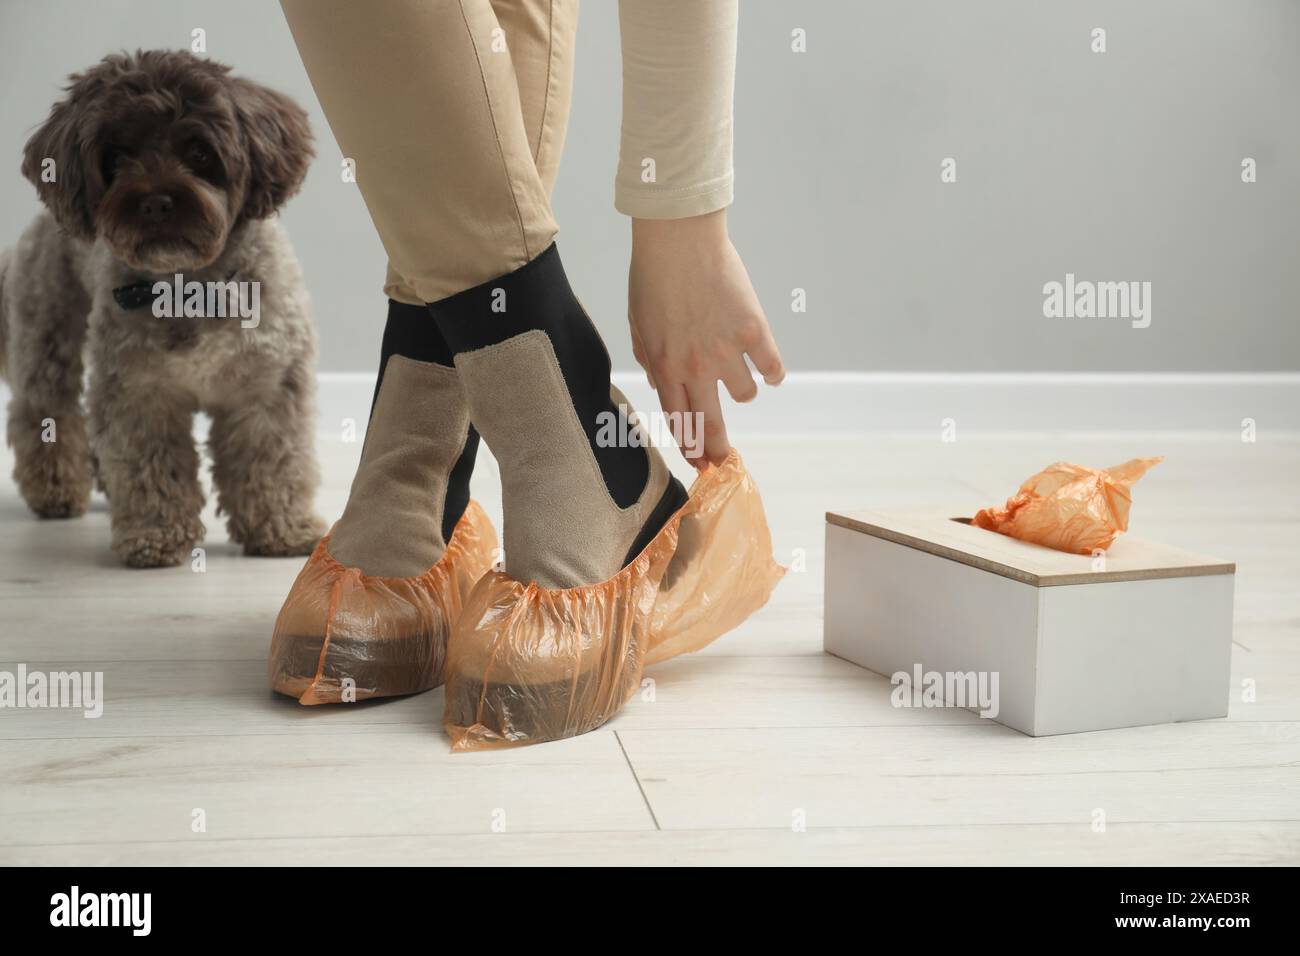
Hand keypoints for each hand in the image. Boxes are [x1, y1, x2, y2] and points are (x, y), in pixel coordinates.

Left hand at [627, 209, 784, 467]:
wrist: (678, 239)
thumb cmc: (653, 276)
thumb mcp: (639, 324)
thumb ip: (651, 359)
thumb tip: (665, 386)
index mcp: (664, 366)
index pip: (678, 421)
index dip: (690, 447)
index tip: (699, 463)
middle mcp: (695, 367)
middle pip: (711, 424)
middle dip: (718, 449)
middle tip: (726, 459)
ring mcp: (726, 351)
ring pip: (745, 394)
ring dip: (743, 390)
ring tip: (740, 373)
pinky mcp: (752, 331)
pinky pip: (772, 367)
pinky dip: (773, 372)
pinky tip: (770, 370)